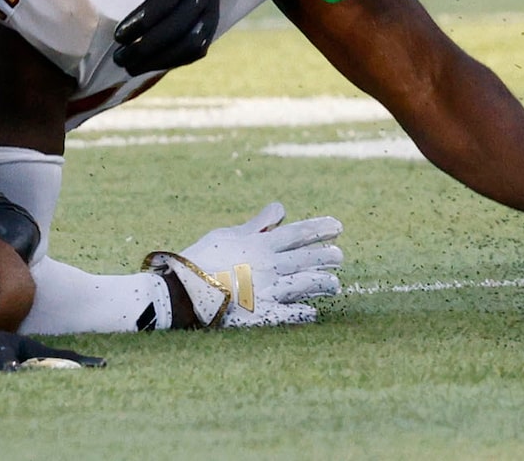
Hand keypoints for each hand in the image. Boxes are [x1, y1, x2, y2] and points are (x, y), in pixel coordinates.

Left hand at [111, 0, 219, 74]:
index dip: (144, 19)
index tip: (118, 35)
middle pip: (180, 25)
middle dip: (148, 46)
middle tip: (120, 57)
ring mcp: (212, 11)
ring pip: (192, 43)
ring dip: (160, 60)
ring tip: (130, 66)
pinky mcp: (211, 28)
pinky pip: (196, 51)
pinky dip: (171, 61)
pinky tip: (146, 64)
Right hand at [146, 203, 345, 327]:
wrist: (183, 288)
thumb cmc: (203, 258)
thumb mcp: (229, 234)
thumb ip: (258, 224)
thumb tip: (281, 209)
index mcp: (261, 244)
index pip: (298, 233)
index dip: (319, 229)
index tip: (337, 226)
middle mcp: (269, 266)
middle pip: (306, 258)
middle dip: (326, 255)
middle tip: (339, 255)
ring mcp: (268, 290)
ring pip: (305, 283)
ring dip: (322, 282)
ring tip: (334, 284)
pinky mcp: (262, 314)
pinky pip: (289, 314)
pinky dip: (302, 313)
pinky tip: (312, 312)